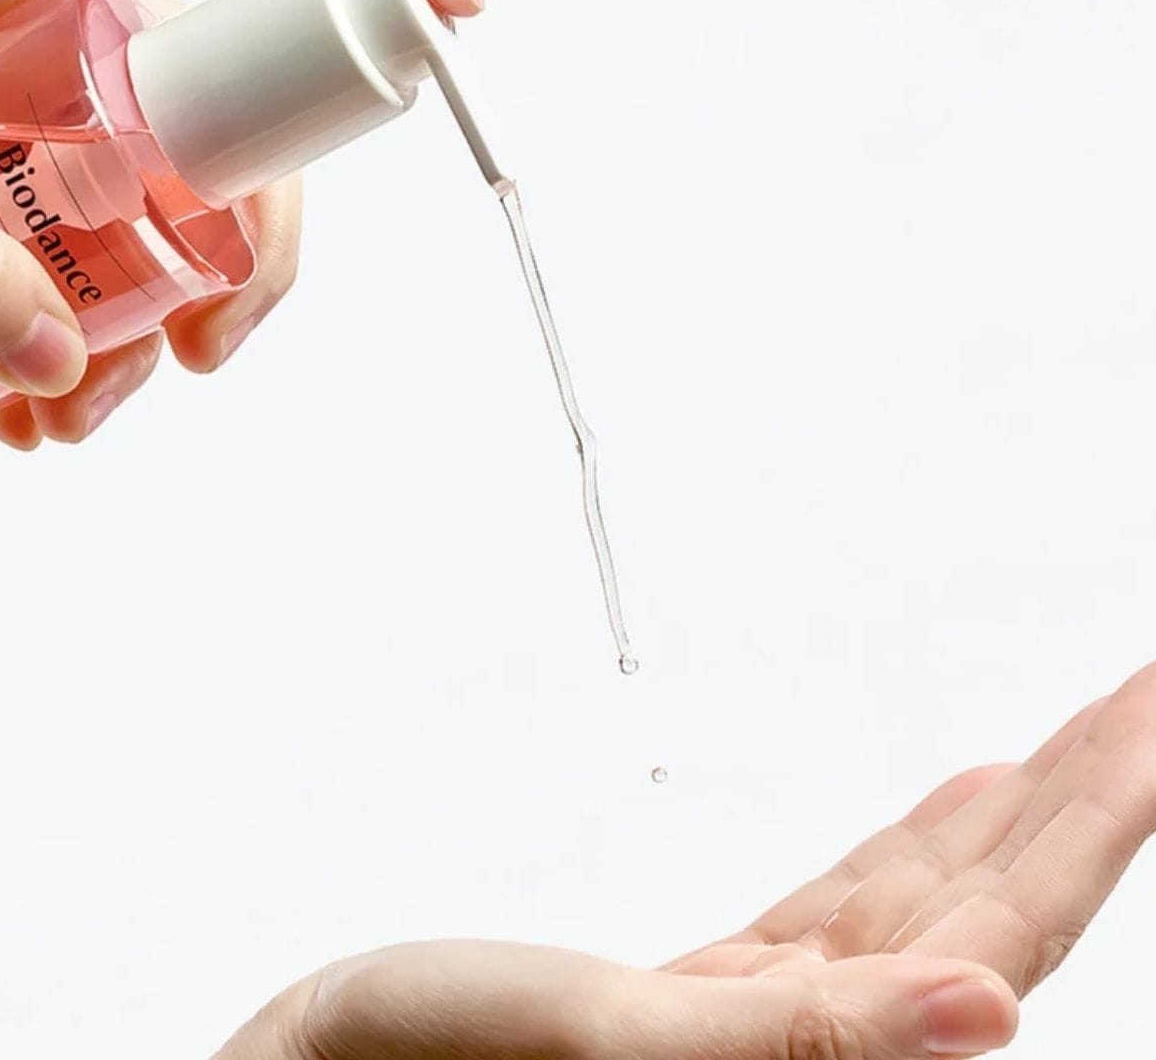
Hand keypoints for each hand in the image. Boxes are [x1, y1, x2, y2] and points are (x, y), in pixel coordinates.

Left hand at [0, 0, 484, 448]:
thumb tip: (56, 366)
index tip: (462, 4)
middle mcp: (91, 8)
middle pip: (260, 104)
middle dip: (253, 245)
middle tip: (204, 348)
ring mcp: (83, 89)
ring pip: (209, 197)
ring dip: (172, 319)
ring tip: (73, 414)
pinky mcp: (58, 158)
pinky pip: (143, 239)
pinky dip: (116, 330)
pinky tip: (48, 397)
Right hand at [206, 661, 1155, 1059]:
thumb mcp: (613, 1042)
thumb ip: (805, 1042)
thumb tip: (988, 1016)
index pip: (998, 936)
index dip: (1091, 824)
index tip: (1147, 716)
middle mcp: (814, 1057)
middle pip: (982, 906)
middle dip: (1077, 796)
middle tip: (1141, 692)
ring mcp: (768, 1024)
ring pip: (920, 898)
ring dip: (1007, 814)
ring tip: (1082, 737)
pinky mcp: (712, 998)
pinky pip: (840, 911)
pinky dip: (905, 849)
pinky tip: (952, 806)